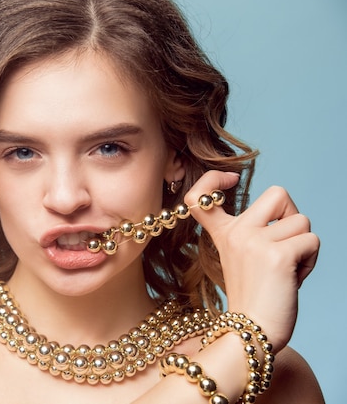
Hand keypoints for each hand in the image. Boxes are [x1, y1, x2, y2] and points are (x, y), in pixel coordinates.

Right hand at [185, 171, 318, 352]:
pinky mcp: (277, 256)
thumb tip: (286, 212)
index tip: (229, 180)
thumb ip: (255, 231)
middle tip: (285, 244)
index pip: (200, 195)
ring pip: (302, 221)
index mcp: (223, 233)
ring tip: (287, 270)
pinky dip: (311, 261)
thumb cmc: (254, 297)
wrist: (250, 332)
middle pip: (278, 193)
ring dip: (304, 247)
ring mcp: (254, 242)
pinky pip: (312, 241)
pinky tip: (294, 278)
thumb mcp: (243, 257)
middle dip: (292, 216)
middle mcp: (235, 232)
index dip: (212, 180)